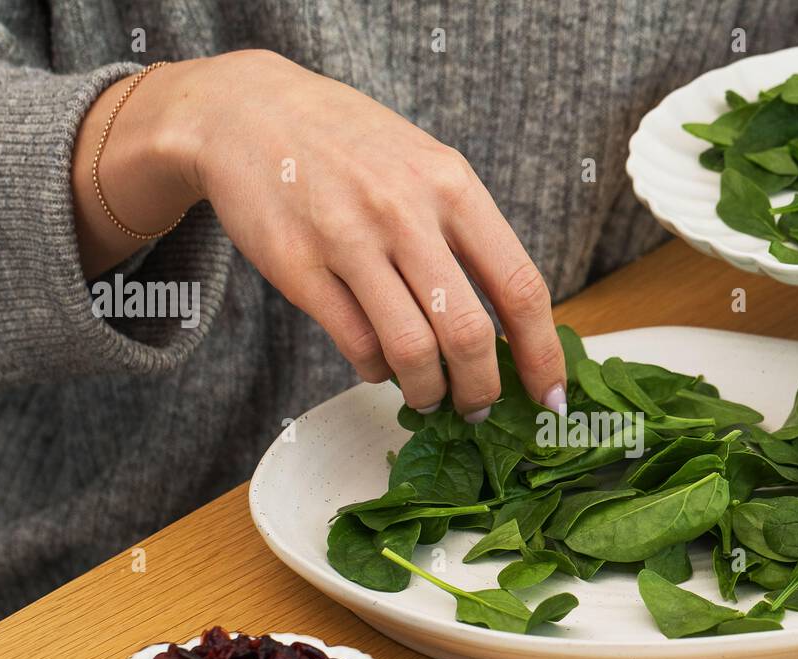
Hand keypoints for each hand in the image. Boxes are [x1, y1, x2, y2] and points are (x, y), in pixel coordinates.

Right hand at [73, 50, 565, 418]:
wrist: (246, 111)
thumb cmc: (350, 146)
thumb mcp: (425, 165)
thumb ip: (467, 233)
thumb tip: (511, 325)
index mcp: (452, 186)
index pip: (520, 286)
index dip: (542, 355)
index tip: (550, 397)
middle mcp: (406, 212)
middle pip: (468, 333)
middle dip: (482, 390)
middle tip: (478, 409)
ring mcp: (349, 240)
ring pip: (411, 351)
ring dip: (428, 391)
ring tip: (428, 396)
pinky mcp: (299, 268)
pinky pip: (357, 345)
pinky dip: (376, 370)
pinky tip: (378, 364)